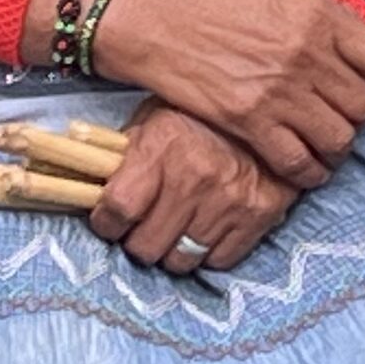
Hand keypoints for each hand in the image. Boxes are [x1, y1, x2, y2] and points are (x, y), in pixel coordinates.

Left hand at [84, 103, 298, 275]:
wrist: (273, 103)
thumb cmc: (202, 113)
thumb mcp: (156, 117)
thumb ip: (127, 154)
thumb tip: (91, 185)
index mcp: (161, 148)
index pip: (117, 210)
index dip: (106, 223)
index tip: (109, 222)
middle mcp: (194, 178)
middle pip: (146, 246)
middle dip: (138, 241)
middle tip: (143, 228)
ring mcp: (230, 200)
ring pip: (181, 260)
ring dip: (173, 249)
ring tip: (176, 230)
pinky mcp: (260, 214)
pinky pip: (220, 260)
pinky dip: (209, 251)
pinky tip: (206, 229)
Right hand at [91, 0, 364, 187]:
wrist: (161, 19)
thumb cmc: (221, 4)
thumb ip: (326, 20)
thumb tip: (362, 55)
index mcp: (320, 15)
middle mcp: (307, 52)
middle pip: (363, 104)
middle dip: (361, 118)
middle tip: (346, 120)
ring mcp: (280, 89)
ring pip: (339, 138)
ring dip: (338, 148)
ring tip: (327, 145)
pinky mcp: (250, 121)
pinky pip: (299, 163)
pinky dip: (310, 173)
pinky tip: (306, 168)